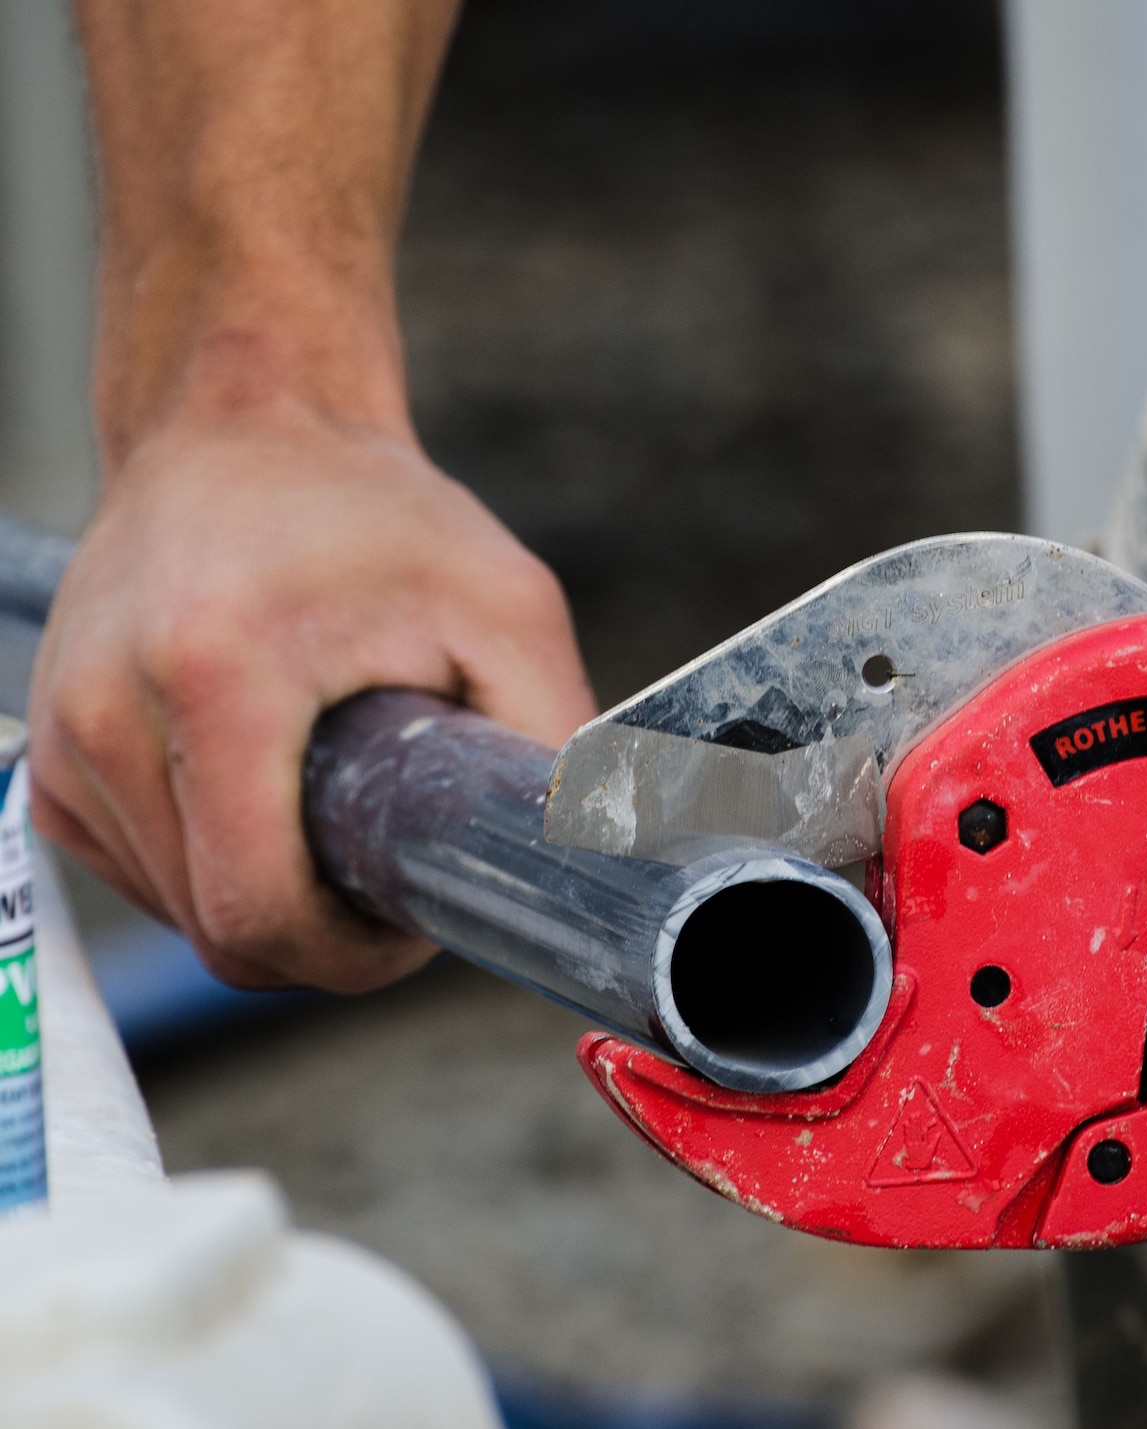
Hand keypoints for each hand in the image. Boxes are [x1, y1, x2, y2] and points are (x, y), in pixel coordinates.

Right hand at [29, 406, 595, 990]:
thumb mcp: (508, 607)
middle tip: (393, 867)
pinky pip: (144, 873)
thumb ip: (553, 738)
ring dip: (270, 898)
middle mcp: (111, 713)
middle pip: (219, 929)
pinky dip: (216, 864)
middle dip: (322, 934)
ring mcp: (65, 738)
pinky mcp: (53, 754)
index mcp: (219, 676)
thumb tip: (591, 859)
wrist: (242, 422)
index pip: (258, 912)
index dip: (350, 954)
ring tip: (334, 806)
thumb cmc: (378, 515)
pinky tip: (270, 794)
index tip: (410, 919)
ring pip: (179, 913)